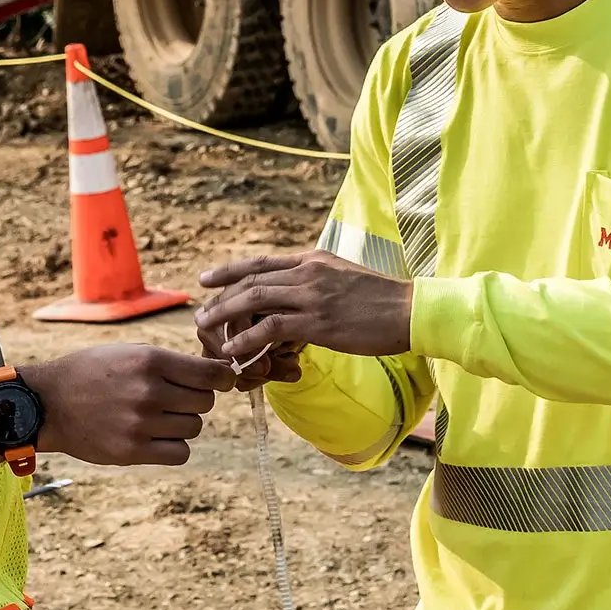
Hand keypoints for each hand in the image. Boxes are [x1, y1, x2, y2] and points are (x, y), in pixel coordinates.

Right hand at [19, 345, 234, 466]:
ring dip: (183, 423)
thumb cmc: (91, 372)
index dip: (222, 378)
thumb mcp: (128, 352)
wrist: (47, 403)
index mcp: (150, 361)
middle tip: (177, 398)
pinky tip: (158, 437)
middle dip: (197, 399)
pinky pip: (180, 453)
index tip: (221, 381)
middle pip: (205, 402)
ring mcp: (141, 424)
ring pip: (193, 427)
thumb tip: (216, 373)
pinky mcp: (132, 451)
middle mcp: (148, 392)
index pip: (211, 374)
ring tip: (159, 416)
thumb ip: (169, 362)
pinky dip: (175, 447)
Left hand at [195, 251, 413, 366]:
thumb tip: (296, 294)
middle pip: (252, 280)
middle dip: (221, 296)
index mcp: (313, 260)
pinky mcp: (318, 321)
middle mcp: (308, 272)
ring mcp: (312, 295)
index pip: (261, 262)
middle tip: (200, 311)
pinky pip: (272, 327)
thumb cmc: (381, 301)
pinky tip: (233, 349)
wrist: (410, 310)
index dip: (230, 270)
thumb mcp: (344, 278)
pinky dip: (248, 338)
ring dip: (225, 314)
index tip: (207, 278)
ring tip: (206, 328)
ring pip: (255, 299)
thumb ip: (317, 281)